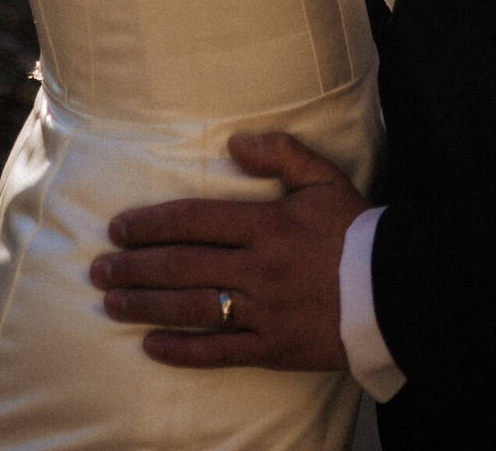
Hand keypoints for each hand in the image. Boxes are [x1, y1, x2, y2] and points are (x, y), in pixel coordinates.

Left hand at [89, 131, 367, 370]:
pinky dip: (183, 350)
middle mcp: (260, 267)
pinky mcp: (274, 347)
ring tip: (111, 303)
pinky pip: (221, 352)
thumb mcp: (324, 178)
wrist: (397, 288)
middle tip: (98, 269)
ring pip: (194, 308)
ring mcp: (265, 310)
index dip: (153, 223)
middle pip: (185, 265)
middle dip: (135, 266)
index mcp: (269, 223)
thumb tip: (234, 142)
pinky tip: (152, 346)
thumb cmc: (358, 228)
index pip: (196, 220)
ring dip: (147, 306)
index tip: (120, 227)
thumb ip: (281, 153)